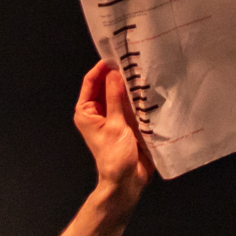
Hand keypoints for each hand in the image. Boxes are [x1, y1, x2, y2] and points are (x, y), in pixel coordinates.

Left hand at [72, 60, 153, 207]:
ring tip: (143, 69)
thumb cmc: (115, 157)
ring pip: (120, 93)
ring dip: (130, 84)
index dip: (102, 66)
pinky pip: (131, 103)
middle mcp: (97, 111)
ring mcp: (113, 116)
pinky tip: (149, 87)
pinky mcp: (127, 121)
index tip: (116, 54)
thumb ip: (115, 97)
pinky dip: (138, 96)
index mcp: (86, 111)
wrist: (127, 181)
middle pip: (106, 84)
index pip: (91, 81)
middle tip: (134, 58)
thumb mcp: (116, 124)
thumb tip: (115, 73)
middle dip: (118, 73)